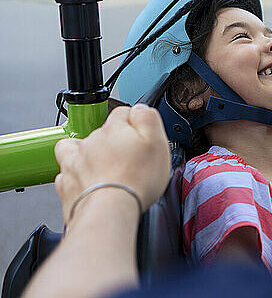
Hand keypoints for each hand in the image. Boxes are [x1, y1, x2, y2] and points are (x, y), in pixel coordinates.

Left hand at [54, 104, 170, 223]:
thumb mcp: (157, 141)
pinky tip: (88, 182)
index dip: (134, 124)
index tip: (141, 137)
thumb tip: (140, 108)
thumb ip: (147, 117)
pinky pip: (67, 173)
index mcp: (113, 129)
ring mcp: (75, 162)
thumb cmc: (136, 179)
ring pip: (77, 149)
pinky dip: (75, 176)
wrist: (110, 211)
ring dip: (87, 154)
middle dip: (113, 142)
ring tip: (102, 166)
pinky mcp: (67, 184)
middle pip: (101, 133)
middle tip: (128, 158)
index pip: (123, 113)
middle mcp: (90, 142)